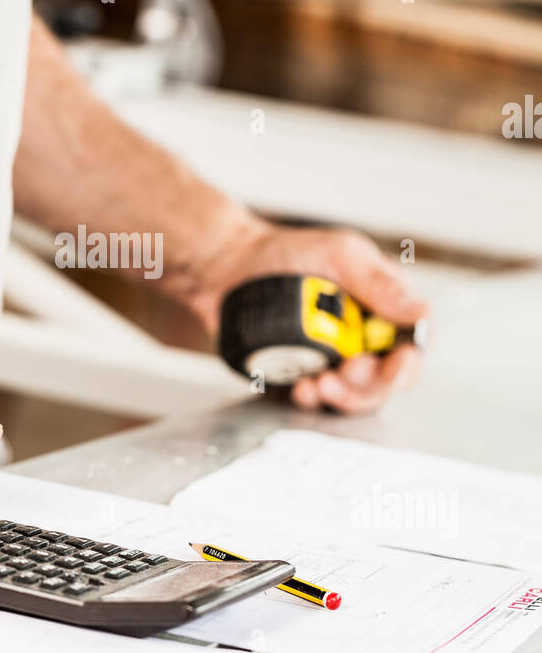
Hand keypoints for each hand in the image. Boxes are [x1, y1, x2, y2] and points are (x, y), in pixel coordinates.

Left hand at [188, 221, 427, 413]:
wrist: (231, 266)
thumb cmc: (289, 253)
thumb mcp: (341, 255)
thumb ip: (381, 284)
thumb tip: (421, 313)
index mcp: (382, 309)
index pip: (412, 346)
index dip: (409, 362)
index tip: (396, 366)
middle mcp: (362, 339)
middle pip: (385, 380)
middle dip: (370, 383)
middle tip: (347, 369)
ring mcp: (333, 360)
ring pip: (354, 396)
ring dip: (344, 397)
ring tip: (319, 383)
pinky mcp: (303, 373)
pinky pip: (317, 399)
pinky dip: (312, 399)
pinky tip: (301, 388)